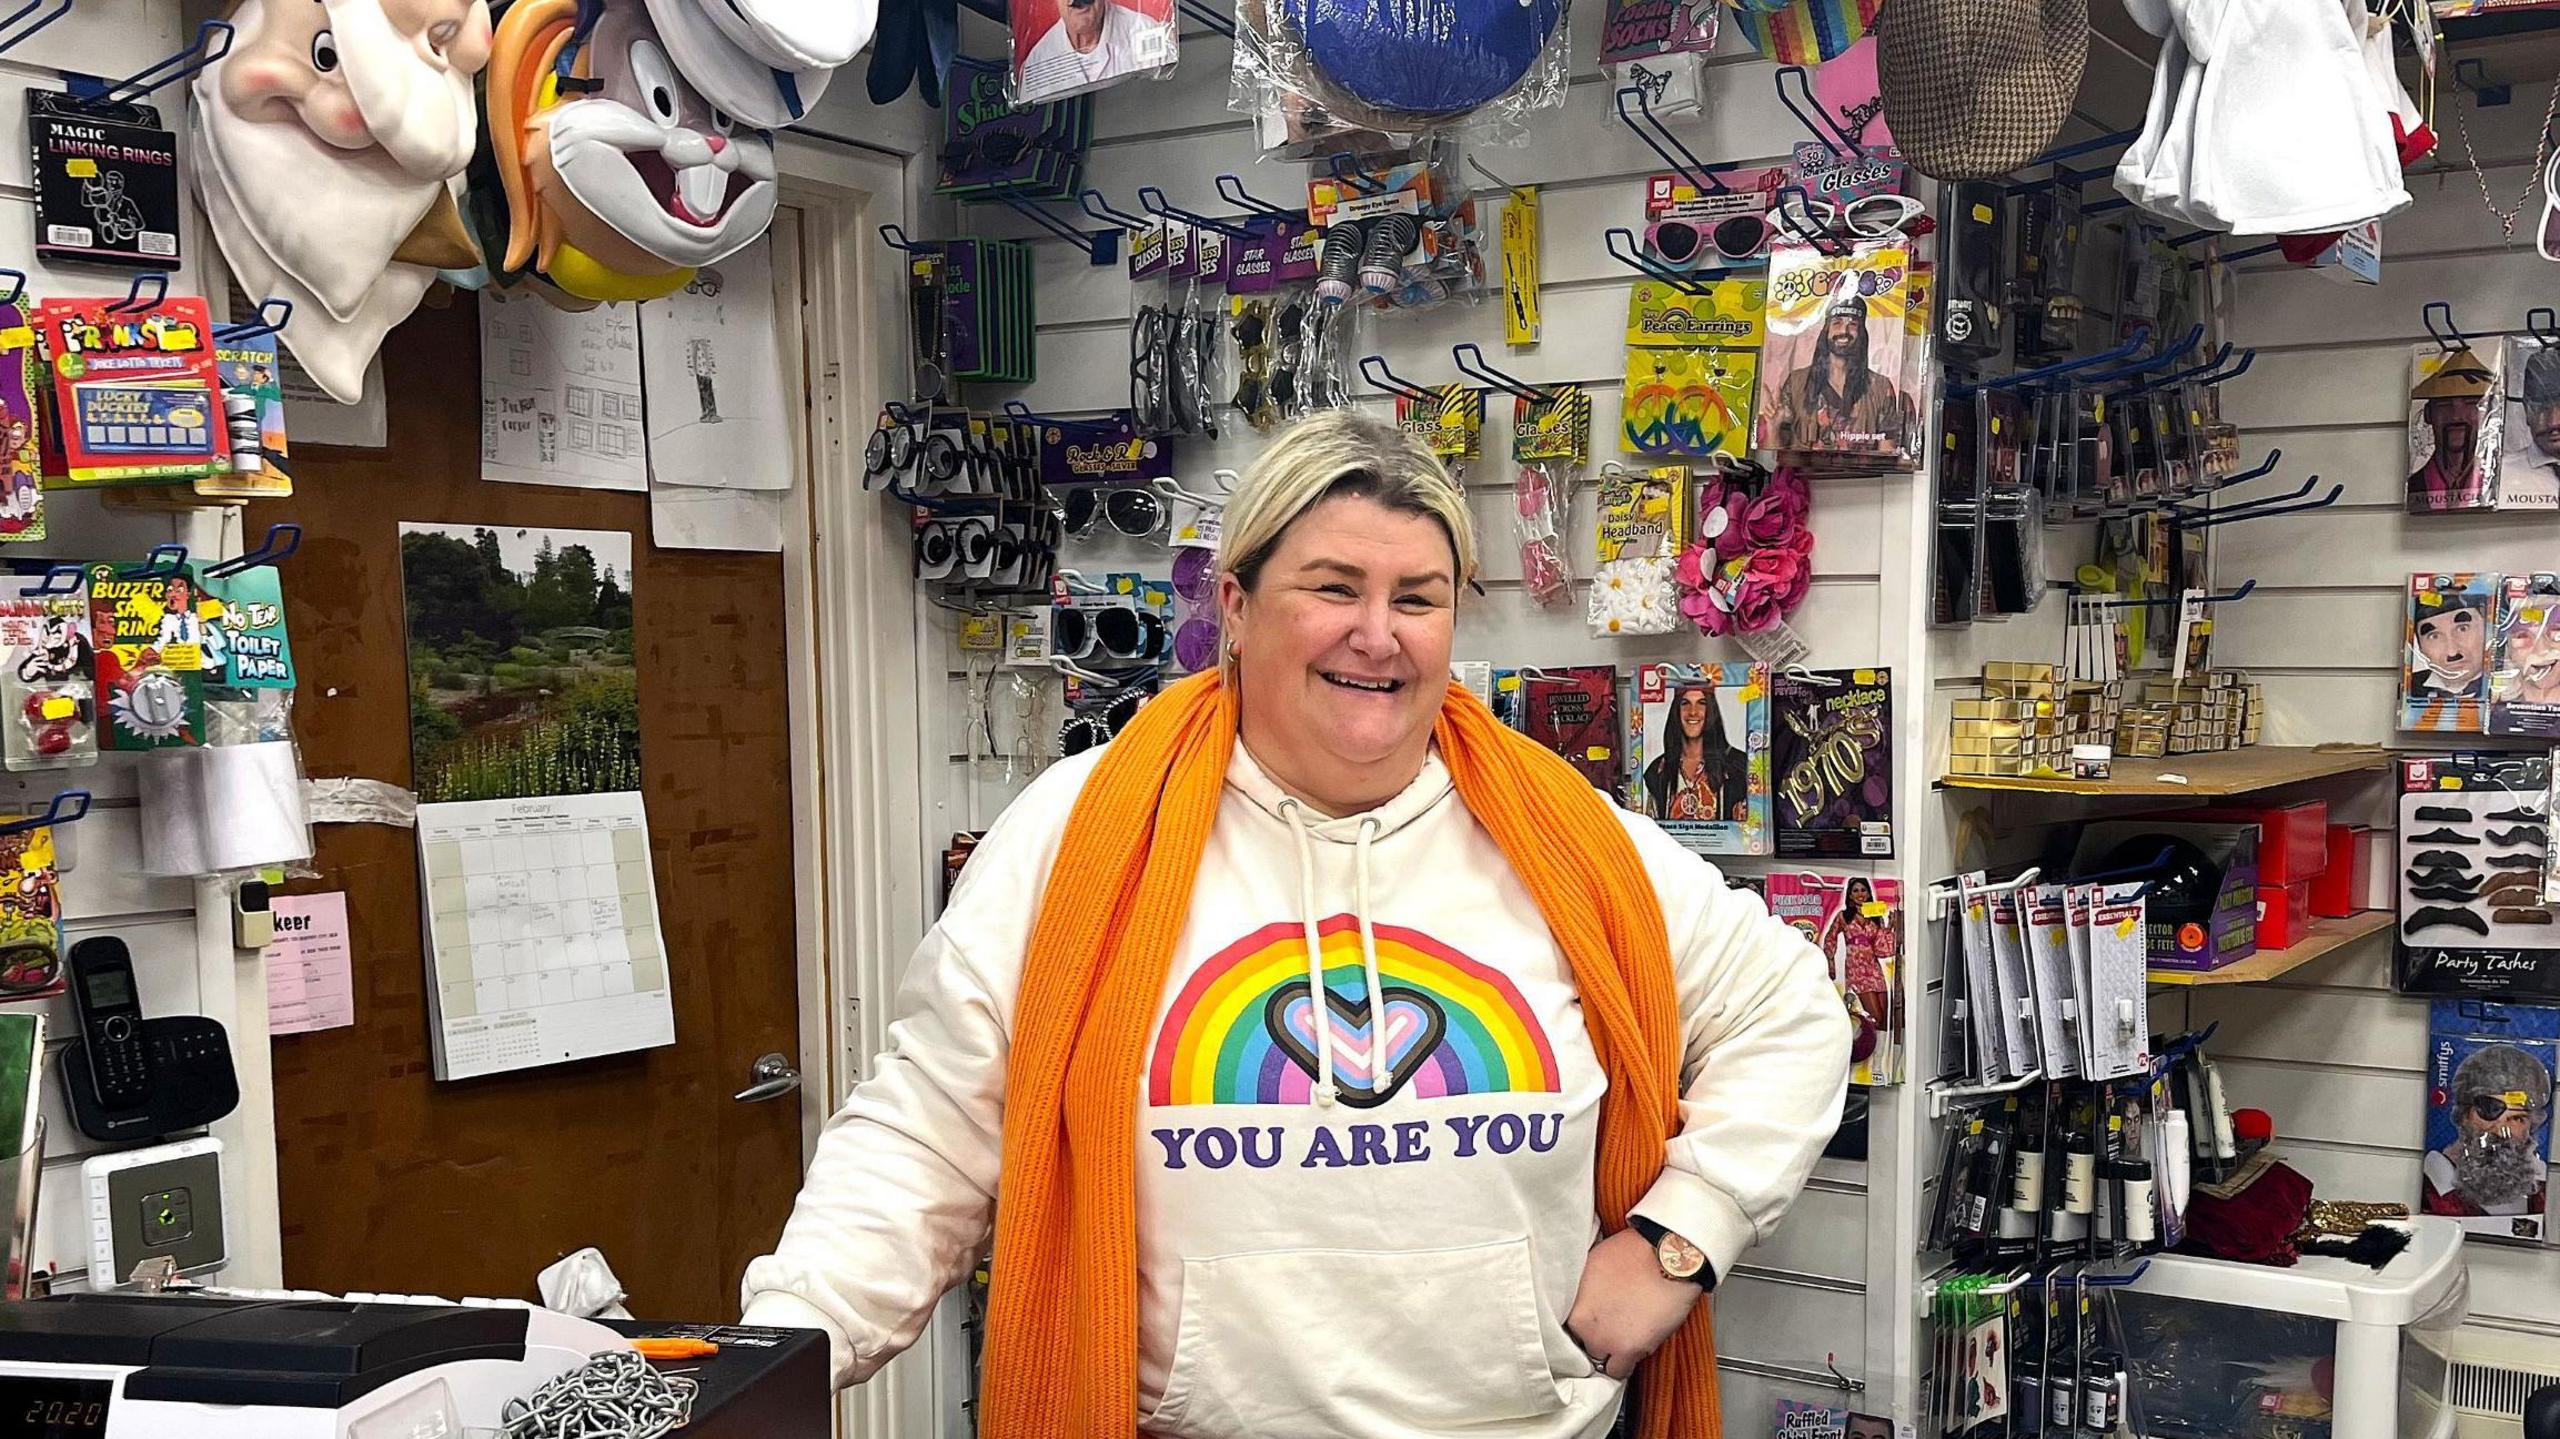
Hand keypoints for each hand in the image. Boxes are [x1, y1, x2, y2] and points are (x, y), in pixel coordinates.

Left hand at [1564, 1227, 1702, 1381]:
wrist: (1666, 1257)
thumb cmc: (1633, 1252)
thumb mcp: (1592, 1262)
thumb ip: (1582, 1289)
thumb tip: (1582, 1298)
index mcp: (1571, 1302)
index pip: (1567, 1326)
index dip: (1584, 1323)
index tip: (1595, 1322)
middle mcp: (1581, 1324)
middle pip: (1583, 1342)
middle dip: (1597, 1335)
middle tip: (1614, 1325)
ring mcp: (1603, 1339)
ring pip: (1598, 1359)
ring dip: (1610, 1352)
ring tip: (1625, 1338)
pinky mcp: (1627, 1350)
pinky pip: (1618, 1372)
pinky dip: (1624, 1365)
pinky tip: (1632, 1352)